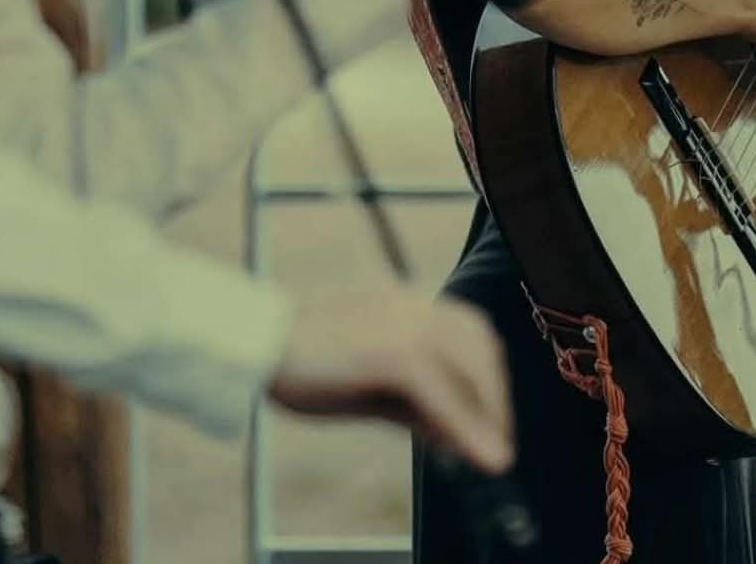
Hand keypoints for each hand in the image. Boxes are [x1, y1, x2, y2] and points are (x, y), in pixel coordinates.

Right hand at [267, 286, 513, 474]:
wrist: (258, 344)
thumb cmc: (304, 365)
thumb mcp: (367, 387)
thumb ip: (411, 403)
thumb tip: (452, 434)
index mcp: (405, 304)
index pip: (468, 330)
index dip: (488, 373)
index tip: (493, 413)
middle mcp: (412, 305)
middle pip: (477, 341)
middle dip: (495, 392)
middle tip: (498, 438)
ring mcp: (404, 323)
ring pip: (467, 364)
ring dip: (488, 409)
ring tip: (493, 452)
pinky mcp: (392, 352)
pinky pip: (440, 392)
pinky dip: (463, 424)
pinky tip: (475, 452)